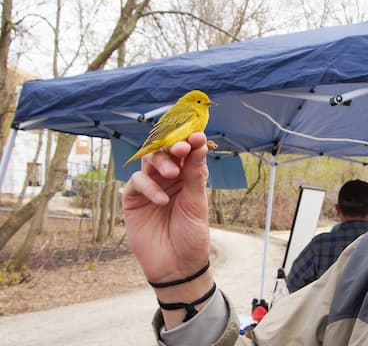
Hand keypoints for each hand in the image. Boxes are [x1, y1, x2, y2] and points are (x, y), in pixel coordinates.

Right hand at [122, 132, 210, 283]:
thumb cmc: (192, 235)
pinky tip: (161, 201)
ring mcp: (150, 187)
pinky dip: (148, 186)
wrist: (177, 266)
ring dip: (161, 162)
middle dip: (173, 146)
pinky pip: (136, 182)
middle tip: (181, 149)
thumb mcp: (197, 203)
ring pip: (149, 160)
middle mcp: (169, 178)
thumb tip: (199, 145)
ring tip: (173, 174)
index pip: (187, 152)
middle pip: (166, 151)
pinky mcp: (133, 200)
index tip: (197, 136)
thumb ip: (195, 174)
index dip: (190, 141)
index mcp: (188, 176)